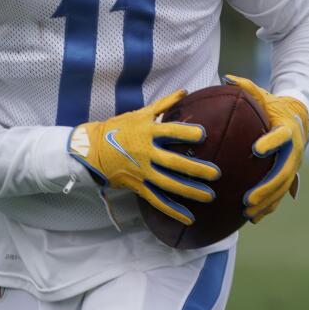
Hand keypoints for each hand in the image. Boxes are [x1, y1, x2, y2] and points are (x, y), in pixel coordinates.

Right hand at [68, 91, 219, 224]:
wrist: (92, 148)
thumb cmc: (118, 127)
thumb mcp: (139, 113)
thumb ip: (163, 104)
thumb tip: (184, 91)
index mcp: (147, 131)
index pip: (170, 131)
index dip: (187, 133)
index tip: (203, 135)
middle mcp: (145, 152)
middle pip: (173, 162)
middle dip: (195, 169)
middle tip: (216, 173)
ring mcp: (142, 170)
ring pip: (168, 184)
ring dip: (189, 191)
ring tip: (209, 196)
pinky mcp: (138, 185)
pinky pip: (157, 200)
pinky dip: (172, 209)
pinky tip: (188, 217)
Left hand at [223, 75, 308, 223]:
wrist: (300, 117)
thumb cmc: (275, 105)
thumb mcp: (263, 95)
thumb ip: (246, 87)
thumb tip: (226, 77)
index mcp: (287, 129)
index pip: (280, 136)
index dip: (270, 142)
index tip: (255, 149)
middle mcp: (294, 150)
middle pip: (282, 172)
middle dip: (266, 187)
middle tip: (247, 198)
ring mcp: (293, 164)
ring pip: (282, 187)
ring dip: (266, 202)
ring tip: (247, 212)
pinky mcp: (289, 174)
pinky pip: (281, 194)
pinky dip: (269, 207)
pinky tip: (254, 219)